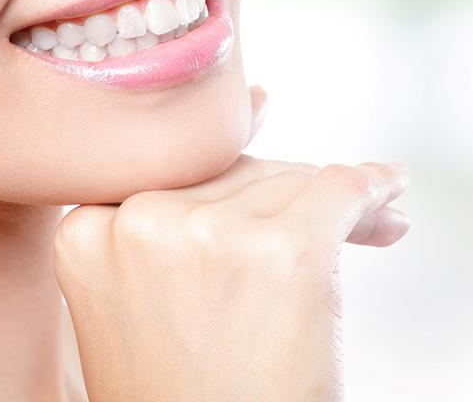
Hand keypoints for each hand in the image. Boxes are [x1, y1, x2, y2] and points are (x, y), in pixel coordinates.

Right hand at [53, 87, 409, 401]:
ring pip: (284, 181)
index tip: (271, 166)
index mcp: (90, 229)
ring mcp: (206, 235)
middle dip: (288, 194)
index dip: (235, 186)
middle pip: (233, 173)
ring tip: (364, 227)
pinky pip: (338, 191)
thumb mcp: (148, 290)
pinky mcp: (280, 253)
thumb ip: (186, 197)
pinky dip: (370, 190)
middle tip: (337, 221)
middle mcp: (138, 222)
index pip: (178, 176)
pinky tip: (384, 194)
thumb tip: (259, 101)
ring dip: (326, 204)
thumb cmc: (181, 385)